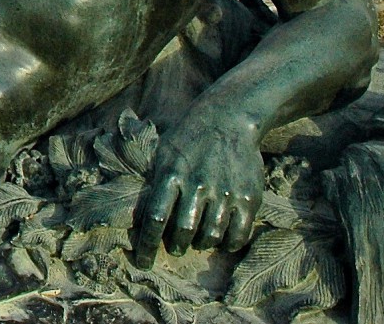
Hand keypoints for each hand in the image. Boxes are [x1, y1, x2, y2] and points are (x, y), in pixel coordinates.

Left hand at [132, 117, 265, 263]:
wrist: (228, 119)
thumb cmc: (188, 138)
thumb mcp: (162, 153)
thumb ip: (152, 181)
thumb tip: (135, 212)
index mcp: (170, 174)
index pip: (155, 218)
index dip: (146, 245)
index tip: (141, 263)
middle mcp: (197, 185)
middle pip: (183, 231)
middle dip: (177, 246)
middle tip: (176, 248)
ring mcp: (225, 192)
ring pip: (210, 235)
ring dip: (201, 244)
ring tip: (198, 240)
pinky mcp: (248, 197)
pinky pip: (238, 233)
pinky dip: (228, 243)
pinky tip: (222, 240)